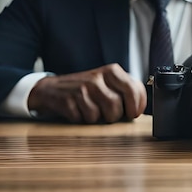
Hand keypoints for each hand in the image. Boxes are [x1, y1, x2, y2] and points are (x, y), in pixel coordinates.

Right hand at [27, 63, 146, 123]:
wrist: (51, 89)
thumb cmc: (86, 89)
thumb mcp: (108, 83)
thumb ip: (125, 90)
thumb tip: (141, 108)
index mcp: (112, 71)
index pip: (134, 89)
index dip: (137, 106)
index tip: (133, 113)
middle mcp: (98, 77)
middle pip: (118, 105)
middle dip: (116, 116)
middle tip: (112, 115)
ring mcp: (82, 88)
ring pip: (102, 115)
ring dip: (99, 119)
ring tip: (94, 112)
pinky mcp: (69, 100)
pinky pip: (85, 119)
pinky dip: (84, 120)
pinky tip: (79, 112)